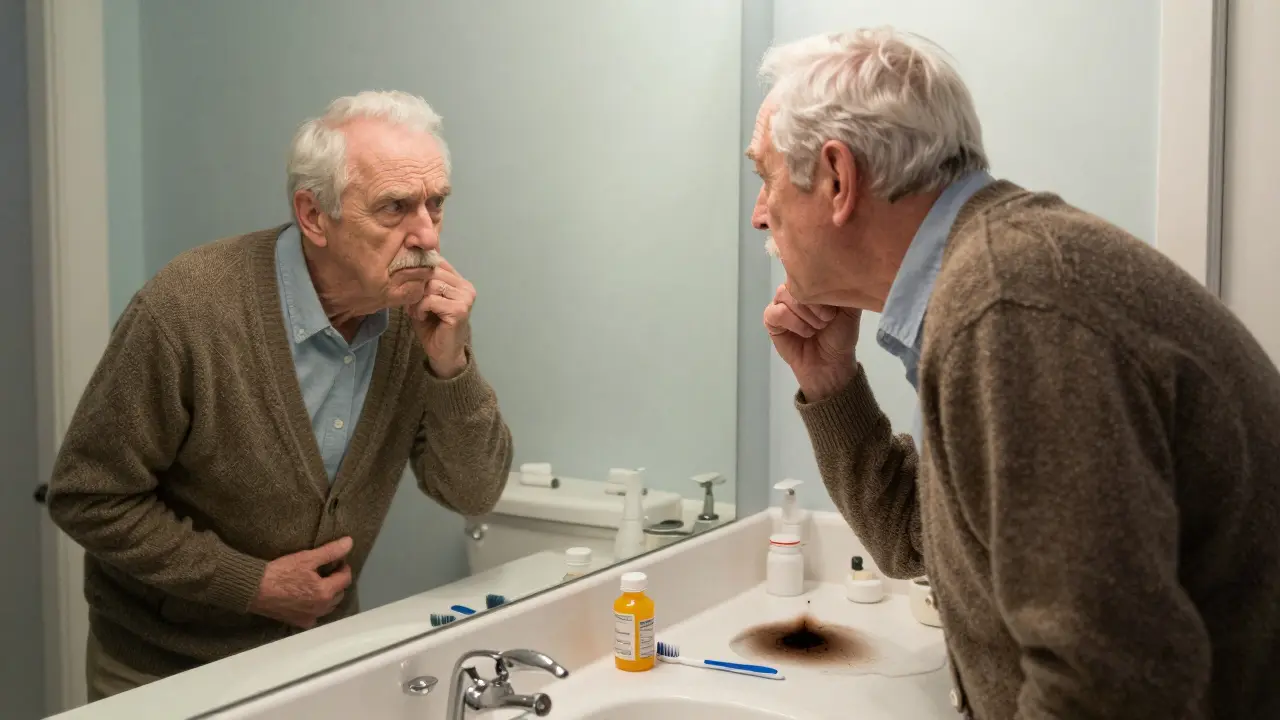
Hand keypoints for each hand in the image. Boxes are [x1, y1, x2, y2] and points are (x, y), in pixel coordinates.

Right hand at [249, 536, 353, 628]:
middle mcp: (320, 610)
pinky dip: (317, 605)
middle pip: (339, 594)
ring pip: (328, 606)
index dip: (344, 567)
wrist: (253, 590)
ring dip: (329, 594)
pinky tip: (308, 596)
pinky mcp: (297, 623)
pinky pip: (315, 614)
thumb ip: (331, 551)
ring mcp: (309, 619)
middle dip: (337, 581)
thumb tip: (350, 542)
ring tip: (319, 581)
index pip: (345, 579)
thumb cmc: (280, 572)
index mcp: (325, 593)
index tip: (338, 559)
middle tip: (328, 569)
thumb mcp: (307, 558)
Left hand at [406, 258, 474, 378]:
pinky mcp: (459, 310)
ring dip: (417, 299)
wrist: (443, 354)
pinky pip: (431, 300)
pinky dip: (420, 309)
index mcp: (460, 282)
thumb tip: (408, 262)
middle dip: (417, 287)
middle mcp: (466, 287)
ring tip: (416, 312)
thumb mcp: (424, 299)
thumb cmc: (432, 327)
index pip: (438, 262)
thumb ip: (422, 282)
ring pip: (431, 285)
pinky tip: (421, 317)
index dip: (420, 272)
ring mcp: (465, 299)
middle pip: (433, 272)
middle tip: (412, 304)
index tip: (411, 287)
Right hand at [763, 283, 861, 401]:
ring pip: (784, 295)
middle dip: (813, 303)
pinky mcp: (771, 320)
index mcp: (811, 284)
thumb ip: (847, 289)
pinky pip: (776, 313)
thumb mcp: (851, 309)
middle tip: (827, 319)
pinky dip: (793, 322)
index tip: (834, 307)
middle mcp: (794, 290)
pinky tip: (805, 333)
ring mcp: (781, 304)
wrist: (831, 362)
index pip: (806, 269)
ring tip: (817, 328)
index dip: (819, 286)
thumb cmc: (841, 335)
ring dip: (804, 314)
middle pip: (794, 282)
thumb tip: (846, 272)